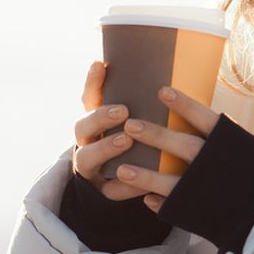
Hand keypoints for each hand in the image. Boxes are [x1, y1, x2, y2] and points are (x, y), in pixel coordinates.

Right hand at [71, 61, 219, 211]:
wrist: (136, 184)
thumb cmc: (147, 143)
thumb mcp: (144, 122)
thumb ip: (147, 106)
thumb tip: (172, 80)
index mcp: (98, 121)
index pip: (89, 98)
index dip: (93, 82)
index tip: (101, 64)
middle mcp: (88, 141)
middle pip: (82, 127)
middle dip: (100, 117)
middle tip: (122, 111)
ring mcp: (92, 166)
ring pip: (86, 157)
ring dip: (105, 148)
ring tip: (125, 140)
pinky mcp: (106, 190)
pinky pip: (111, 190)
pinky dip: (125, 187)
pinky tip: (141, 185)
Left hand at [116, 83, 220, 211]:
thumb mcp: (243, 146)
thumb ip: (222, 134)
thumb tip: (193, 114)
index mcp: (231, 144)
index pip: (205, 119)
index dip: (184, 105)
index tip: (162, 91)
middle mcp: (216, 165)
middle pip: (183, 147)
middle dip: (155, 136)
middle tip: (131, 125)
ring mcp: (205, 190)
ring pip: (170, 182)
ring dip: (144, 176)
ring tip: (122, 170)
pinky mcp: (198, 210)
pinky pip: (173, 207)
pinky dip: (158, 203)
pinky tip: (145, 199)